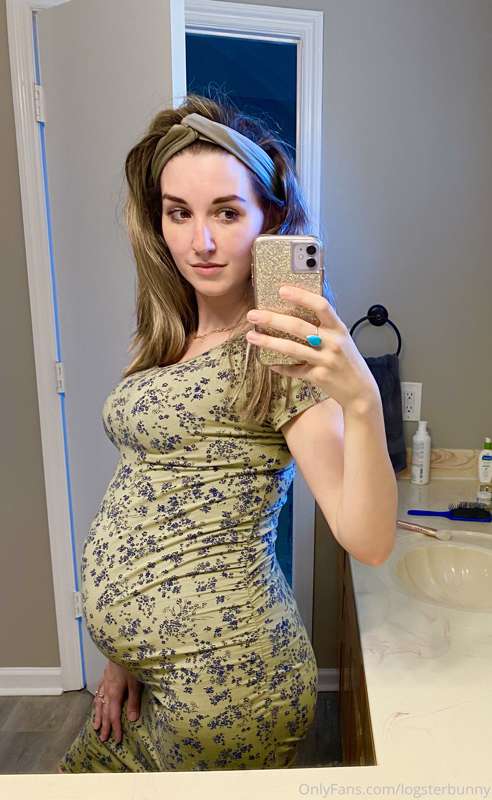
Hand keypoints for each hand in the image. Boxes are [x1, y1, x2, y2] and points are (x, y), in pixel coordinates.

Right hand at [92, 661, 141, 744]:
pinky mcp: (105, 676)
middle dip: (105, 726)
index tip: (117, 740)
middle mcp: (107, 690)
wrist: (122, 647)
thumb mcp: (135, 683)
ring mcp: (105, 682)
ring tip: (96, 727)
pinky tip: (96, 704)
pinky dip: (96, 701)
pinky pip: (98, 692)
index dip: (115, 728)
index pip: (113, 715)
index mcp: (114, 693)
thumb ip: (133, 701)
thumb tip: (132, 720)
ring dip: (98, 716)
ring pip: (99, 703)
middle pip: (104, 712)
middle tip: (104, 739)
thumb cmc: (130, 663)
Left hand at [245, 284, 379, 414]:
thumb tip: (297, 310)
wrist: (360, 390)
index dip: (301, 296)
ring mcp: (325, 360)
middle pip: (298, 327)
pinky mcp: (318, 376)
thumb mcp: (341, 338)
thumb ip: (324, 326)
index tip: (282, 290)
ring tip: (251, 336)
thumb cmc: (347, 360)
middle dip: (273, 319)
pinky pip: (294, 369)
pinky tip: (269, 362)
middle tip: (253, 315)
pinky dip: (280, 366)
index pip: (321, 306)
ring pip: (291, 348)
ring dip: (269, 342)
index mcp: (338, 328)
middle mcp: (332, 343)